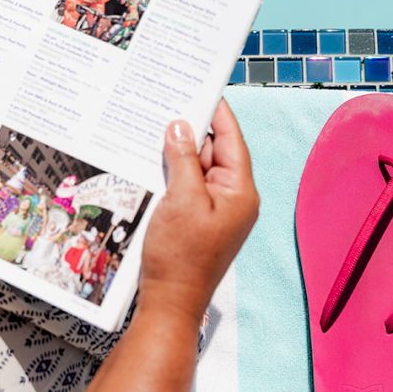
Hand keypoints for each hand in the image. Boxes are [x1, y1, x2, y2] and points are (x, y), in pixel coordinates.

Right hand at [139, 99, 258, 323]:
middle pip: (214, 152)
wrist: (169, 305)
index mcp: (240, 191)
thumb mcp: (181, 199)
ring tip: (153, 125)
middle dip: (191, 130)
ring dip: (178, 152)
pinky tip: (151, 159)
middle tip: (166, 101)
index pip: (232, 139)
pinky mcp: (197, 220)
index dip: (216, 112)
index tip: (201, 86)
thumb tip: (181, 125)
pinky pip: (187, 186)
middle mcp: (233, 198)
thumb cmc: (180, 256)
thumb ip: (184, 158)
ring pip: (197, 168)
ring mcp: (215, 211)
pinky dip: (172, 172)